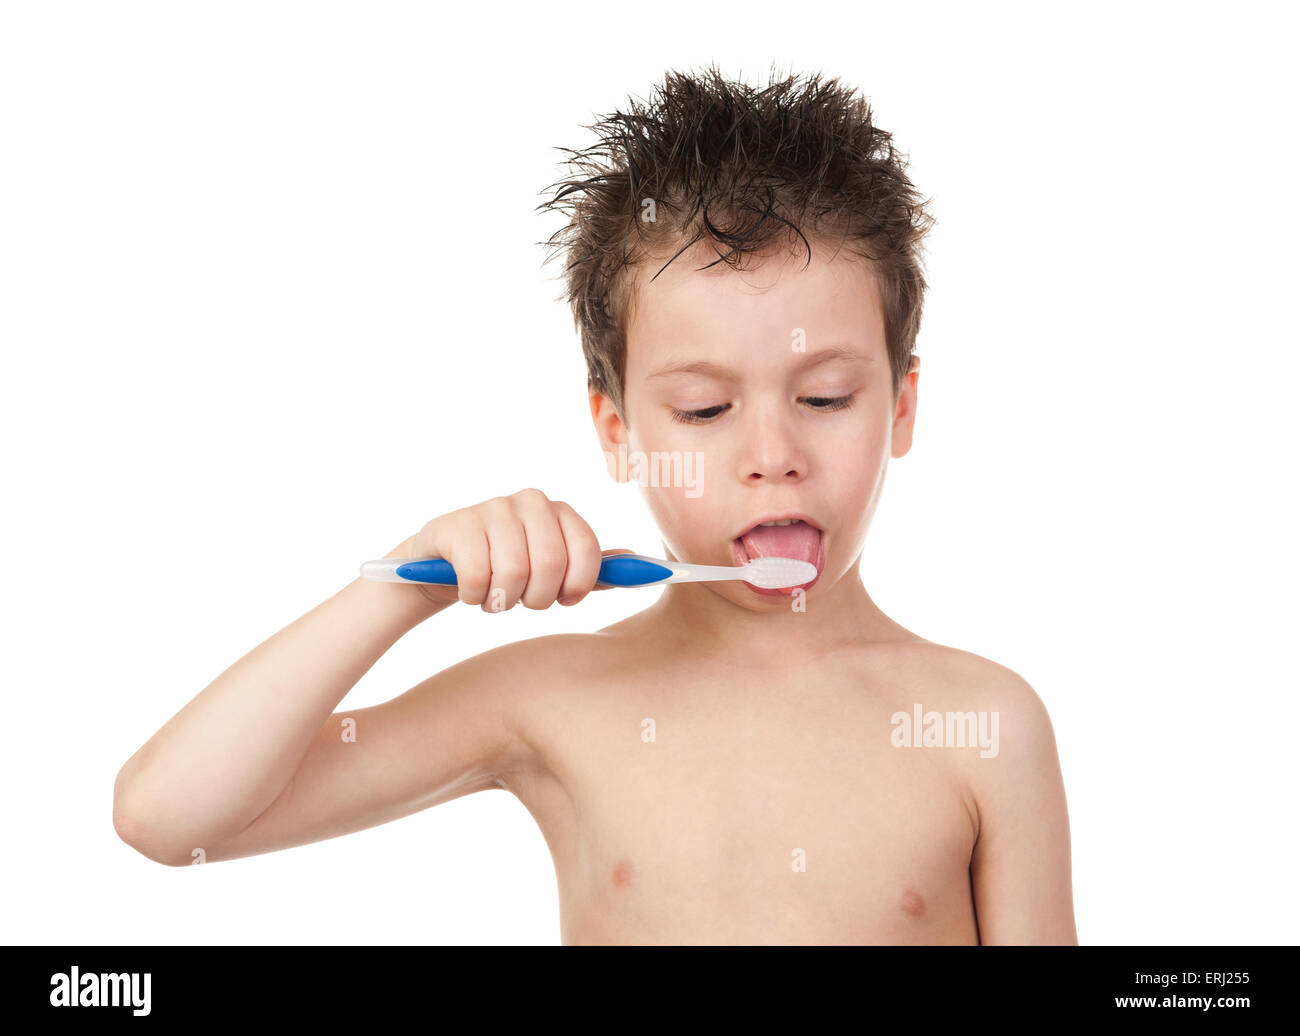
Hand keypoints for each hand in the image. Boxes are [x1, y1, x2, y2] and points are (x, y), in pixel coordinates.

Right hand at [387, 489, 632, 611]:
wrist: (445, 566)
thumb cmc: (506, 569)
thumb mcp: (550, 570)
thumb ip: (590, 568)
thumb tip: (635, 562)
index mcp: (559, 512)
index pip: (587, 550)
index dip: (579, 584)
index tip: (564, 598)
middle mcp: (530, 502)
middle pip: (551, 563)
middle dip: (537, 597)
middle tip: (521, 602)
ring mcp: (492, 509)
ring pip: (514, 571)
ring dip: (503, 600)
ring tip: (495, 597)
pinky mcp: (457, 525)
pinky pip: (477, 576)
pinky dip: (475, 596)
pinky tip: (470, 590)